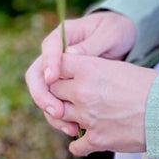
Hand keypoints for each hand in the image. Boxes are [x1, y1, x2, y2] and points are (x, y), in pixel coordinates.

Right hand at [25, 11, 137, 137]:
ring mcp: (58, 72)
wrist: (121, 37)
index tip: (53, 78)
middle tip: (57, 111)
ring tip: (68, 127)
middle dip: (43, 95)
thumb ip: (92, 44)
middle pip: (37, 75)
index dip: (49, 63)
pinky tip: (74, 128)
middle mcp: (55, 54)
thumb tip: (70, 53)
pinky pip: (56, 103)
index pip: (49, 47)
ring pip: (44, 94)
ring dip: (51, 112)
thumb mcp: (110, 33)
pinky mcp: (65, 87)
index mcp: (64, 34)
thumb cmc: (115, 30)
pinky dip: (62, 117)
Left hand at [48, 50, 158, 155]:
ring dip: (68, 117)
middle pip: (53, 92)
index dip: (58, 70)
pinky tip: (89, 138)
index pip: (58, 65)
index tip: (64, 74)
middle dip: (60, 94)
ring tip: (82, 116)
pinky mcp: (95, 139)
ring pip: (60, 117)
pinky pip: (74, 145)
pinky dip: (79, 143)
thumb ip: (96, 71)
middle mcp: (82, 92)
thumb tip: (83, 76)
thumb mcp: (120, 67)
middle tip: (71, 96)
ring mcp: (87, 117)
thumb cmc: (149, 84)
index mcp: (90, 69)